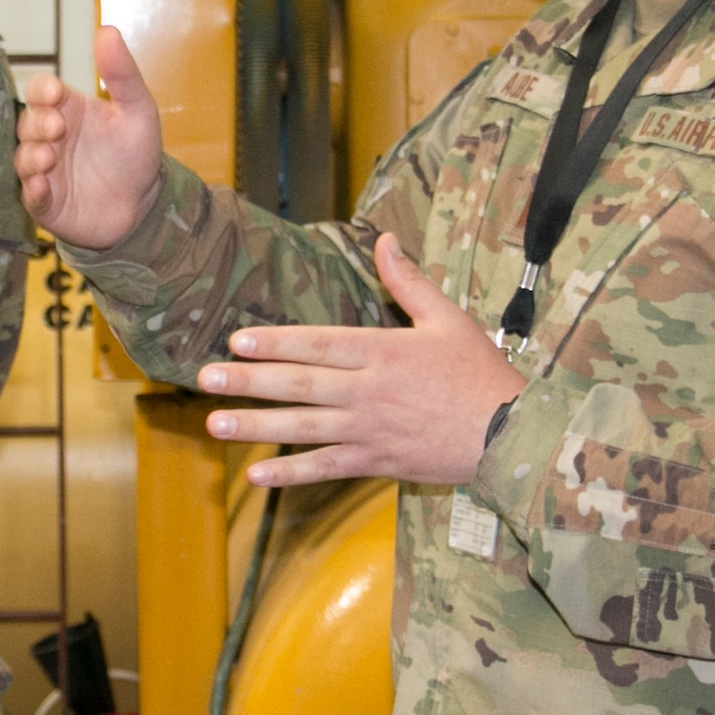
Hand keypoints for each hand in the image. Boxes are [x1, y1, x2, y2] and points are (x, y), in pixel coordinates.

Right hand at [16, 28, 164, 249]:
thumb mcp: (138, 110)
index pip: (40, 92)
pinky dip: (33, 190)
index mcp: (68, 110)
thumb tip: (107, 30)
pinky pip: (30, 196)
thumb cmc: (136, 153)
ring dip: (32, 156)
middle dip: (38, 124)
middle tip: (58, 128)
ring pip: (23, 159)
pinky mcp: (47, 203)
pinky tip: (42, 186)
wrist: (145, 205)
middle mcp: (51, 138)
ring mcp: (45, 171)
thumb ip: (122, 74)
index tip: (56, 94)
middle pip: (28, 123)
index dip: (43, 91)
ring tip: (49, 158)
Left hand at [196, 235, 526, 487]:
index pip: (319, 344)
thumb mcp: (447, 318)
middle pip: (300, 385)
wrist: (510, 434)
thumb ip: (408, 281)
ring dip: (256, 426)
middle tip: (204, 378)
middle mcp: (369, 392)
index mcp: (384, 352)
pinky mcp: (377, 463)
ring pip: (304, 429)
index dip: (276, 342)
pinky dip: (291, 474)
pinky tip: (256, 475)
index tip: (237, 339)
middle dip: (249, 381)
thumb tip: (385, 239)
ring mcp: (370, 431)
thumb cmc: (480, 373)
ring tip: (214, 424)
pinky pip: (327, 469)